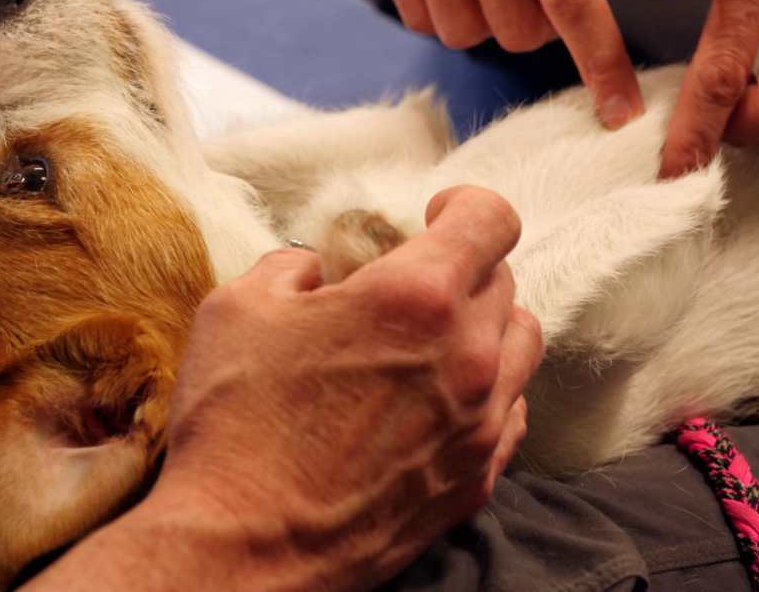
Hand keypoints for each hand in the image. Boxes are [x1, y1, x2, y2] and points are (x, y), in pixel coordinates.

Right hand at [32, 186, 543, 591]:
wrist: (242, 554)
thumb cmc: (235, 425)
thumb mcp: (239, 307)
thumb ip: (294, 264)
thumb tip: (320, 267)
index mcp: (417, 296)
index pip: (492, 218)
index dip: (465, 205)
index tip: (436, 214)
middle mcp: (469, 354)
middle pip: (503, 279)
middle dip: (460, 268)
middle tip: (408, 285)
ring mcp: (482, 422)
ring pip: (522, 341)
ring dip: (486, 324)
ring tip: (434, 338)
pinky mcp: (478, 477)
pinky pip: (513, 409)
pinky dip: (488, 388)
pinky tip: (439, 397)